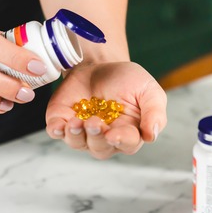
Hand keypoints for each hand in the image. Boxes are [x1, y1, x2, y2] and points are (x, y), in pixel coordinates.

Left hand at [45, 61, 167, 158]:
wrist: (100, 64)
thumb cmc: (128, 80)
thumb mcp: (148, 90)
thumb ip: (155, 112)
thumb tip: (152, 136)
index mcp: (129, 132)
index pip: (127, 143)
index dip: (121, 141)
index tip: (114, 134)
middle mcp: (104, 137)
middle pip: (100, 148)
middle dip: (96, 137)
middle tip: (95, 122)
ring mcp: (82, 131)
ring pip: (77, 143)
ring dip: (76, 136)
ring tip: (76, 122)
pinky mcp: (62, 120)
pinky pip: (56, 132)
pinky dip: (57, 130)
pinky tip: (60, 126)